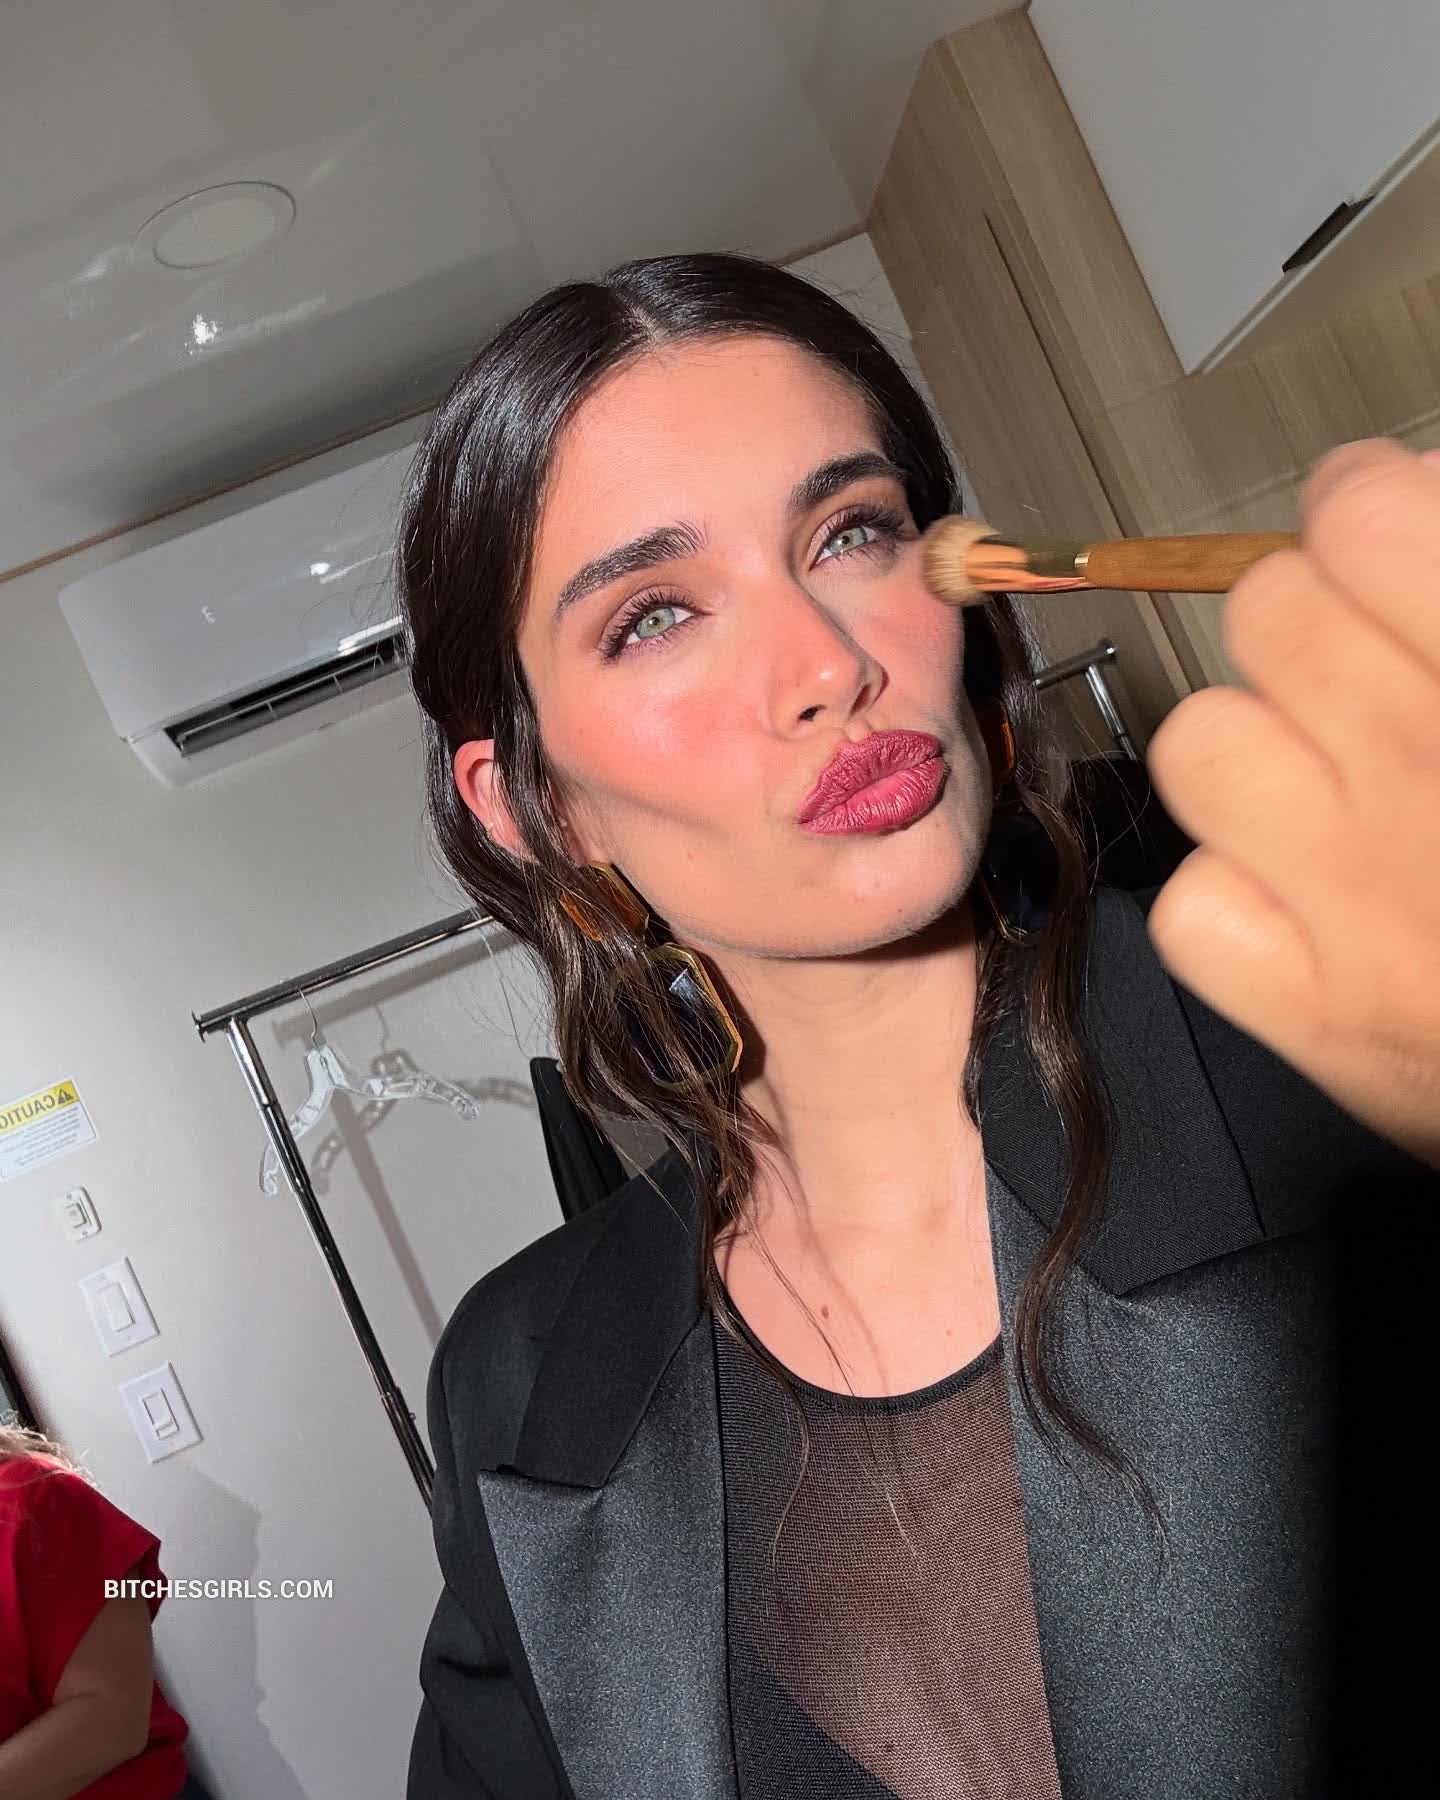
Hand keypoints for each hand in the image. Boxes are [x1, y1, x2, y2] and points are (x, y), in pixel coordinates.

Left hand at [1145, 439, 1439, 1168]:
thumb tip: (1423, 493)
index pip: (1364, 517)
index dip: (1368, 500)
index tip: (1383, 514)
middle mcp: (1433, 776)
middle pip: (1269, 616)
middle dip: (1315, 612)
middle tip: (1366, 646)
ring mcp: (1364, 907)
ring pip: (1203, 747)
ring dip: (1258, 745)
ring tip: (1332, 772)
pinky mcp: (1323, 1019)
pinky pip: (1196, 908)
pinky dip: (1240, 894)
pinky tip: (1313, 895)